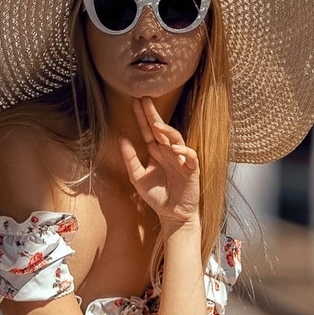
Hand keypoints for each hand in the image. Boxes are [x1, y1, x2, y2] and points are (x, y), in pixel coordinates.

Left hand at [118, 96, 200, 228]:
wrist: (173, 214)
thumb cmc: (157, 196)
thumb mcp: (138, 177)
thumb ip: (130, 159)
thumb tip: (122, 138)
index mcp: (156, 152)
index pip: (148, 131)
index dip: (142, 117)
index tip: (135, 101)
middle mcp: (168, 152)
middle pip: (161, 130)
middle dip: (153, 115)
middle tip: (145, 99)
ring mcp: (181, 159)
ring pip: (176, 139)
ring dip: (168, 131)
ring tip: (157, 125)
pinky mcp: (192, 170)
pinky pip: (190, 156)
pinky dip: (184, 152)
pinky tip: (175, 149)